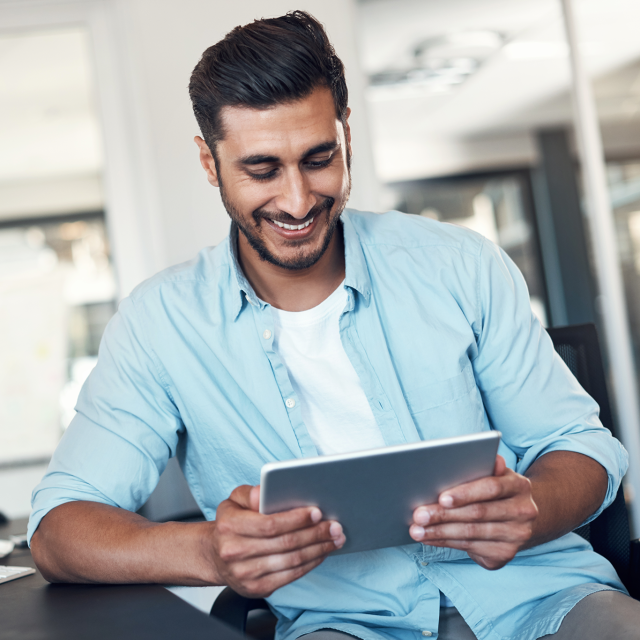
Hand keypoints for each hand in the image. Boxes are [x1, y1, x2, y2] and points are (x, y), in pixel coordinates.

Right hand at [206, 485, 344, 596]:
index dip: (296, 519)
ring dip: (318, 549)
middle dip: (315, 534)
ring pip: (291, 561)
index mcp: (230, 526)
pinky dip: (310, 563)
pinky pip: (290, 576)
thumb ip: (249, 493)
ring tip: (334, 539)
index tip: (317, 513)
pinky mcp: (256, 589)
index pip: (269, 524)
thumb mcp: (233, 501)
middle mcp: (235, 552)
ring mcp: (246, 574)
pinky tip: (321, 552)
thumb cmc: (230, 524)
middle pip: (285, 543)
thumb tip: (264, 492)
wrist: (214, 555)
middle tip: (335, 526)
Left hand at [409, 455, 537, 569]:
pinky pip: (470, 548)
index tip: (441, 498)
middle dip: (444, 515)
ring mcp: (517, 535)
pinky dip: (445, 542)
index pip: (491, 487)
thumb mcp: (493, 474)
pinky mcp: (505, 554)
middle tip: (418, 516)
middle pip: (478, 513)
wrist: (518, 517)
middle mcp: (523, 511)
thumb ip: (482, 465)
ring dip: (440, 532)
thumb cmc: (495, 490)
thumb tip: (472, 451)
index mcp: (519, 485)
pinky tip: (429, 538)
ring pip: (471, 534)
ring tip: (416, 530)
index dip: (465, 493)